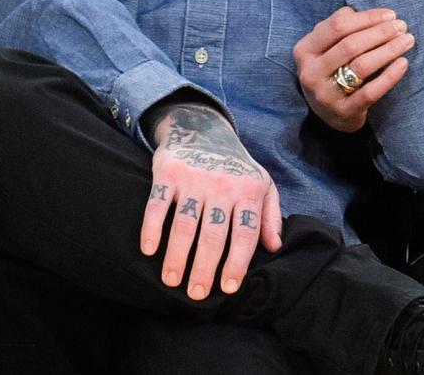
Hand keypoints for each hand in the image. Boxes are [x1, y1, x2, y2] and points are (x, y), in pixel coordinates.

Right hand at [140, 104, 281, 298]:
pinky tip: (148, 249)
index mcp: (248, 191)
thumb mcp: (262, 184)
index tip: (229, 287)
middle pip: (213, 234)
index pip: (245, 233)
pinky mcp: (168, 172)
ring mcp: (194, 178)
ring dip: (177, 256)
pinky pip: (157, 204)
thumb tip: (274, 247)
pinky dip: (152, 227)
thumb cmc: (235, 167)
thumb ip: (269, 215)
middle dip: (205, 268)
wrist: (203, 128)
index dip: (238, 262)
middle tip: (197, 294)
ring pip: (185, 224)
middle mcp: (222, 185)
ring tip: (172, 280)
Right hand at [294, 7, 412, 131]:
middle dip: (380, 32)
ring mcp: (325, 94)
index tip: (390, 14)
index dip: (366, 18)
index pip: (337, 26)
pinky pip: (370, 92)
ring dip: (388, 50)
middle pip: (350, 45)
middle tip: (402, 26)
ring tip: (407, 41)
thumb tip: (368, 13)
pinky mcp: (344, 112)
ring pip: (361, 66)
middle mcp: (310, 72)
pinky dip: (389, 76)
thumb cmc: (332, 71)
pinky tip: (403, 63)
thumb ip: (341, 26)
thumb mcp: (327, 48)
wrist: (330, 114)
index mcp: (305, 50)